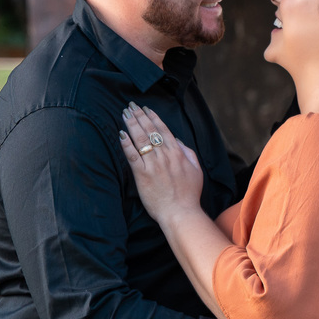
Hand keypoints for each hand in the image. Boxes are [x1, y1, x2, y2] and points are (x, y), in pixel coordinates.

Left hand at [118, 102, 203, 224]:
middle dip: (139, 116)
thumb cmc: (189, 194)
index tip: (145, 109)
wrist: (180, 212)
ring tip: (124, 113)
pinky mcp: (142, 175)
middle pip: (149, 130)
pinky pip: (132, 156)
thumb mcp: (196, 170)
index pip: (163, 130)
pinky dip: (126, 144)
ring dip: (131, 124)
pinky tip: (121, 134)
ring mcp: (152, 165)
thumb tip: (178, 141)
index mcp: (177, 153)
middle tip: (131, 106)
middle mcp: (164, 156)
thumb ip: (188, 153)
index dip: (153, 117)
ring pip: (140, 139)